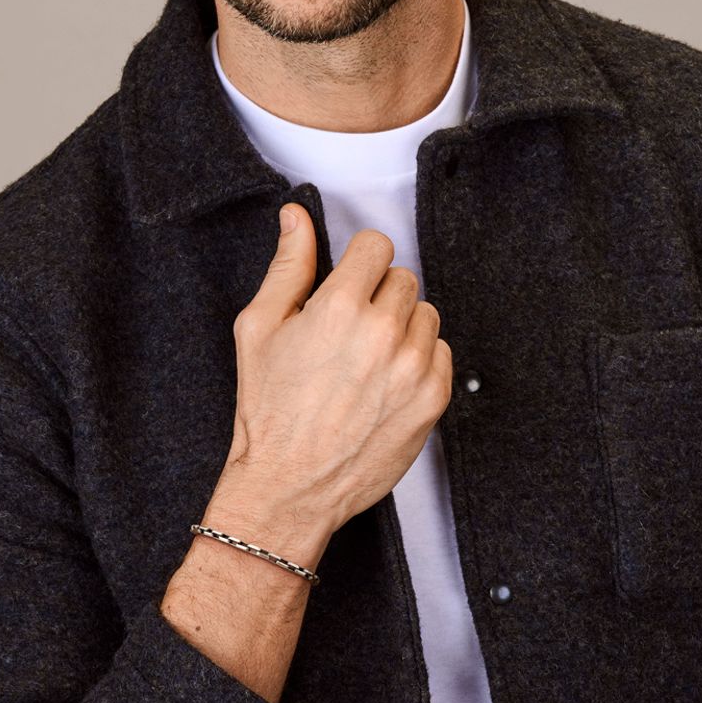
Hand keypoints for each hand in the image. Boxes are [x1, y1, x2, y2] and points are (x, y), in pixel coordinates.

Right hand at [227, 202, 452, 530]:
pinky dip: (418, 362)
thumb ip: (287, 266)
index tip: (347, 285)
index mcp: (339, 307)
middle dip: (377, 297)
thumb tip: (296, 216)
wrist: (290, 486)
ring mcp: (413, 367)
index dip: (358, 264)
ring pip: (425, 315)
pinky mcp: (433, 399)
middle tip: (349, 334)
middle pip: (403, 279)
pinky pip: (441, 353)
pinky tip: (384, 385)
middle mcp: (384, 332)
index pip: (376, 246)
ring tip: (366, 362)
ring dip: (402, 329)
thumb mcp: (260, 329)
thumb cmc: (268, 411)